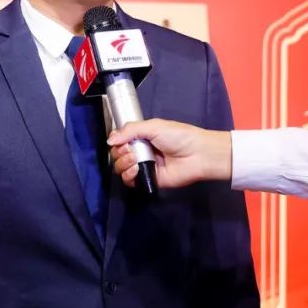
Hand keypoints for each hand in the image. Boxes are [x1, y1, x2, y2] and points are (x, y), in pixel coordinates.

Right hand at [106, 119, 231, 188]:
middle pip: (117, 155)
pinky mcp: (149, 180)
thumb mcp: (153, 126)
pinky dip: (129, 176)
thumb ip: (130, 130)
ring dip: (123, 163)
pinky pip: (130, 181)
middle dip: (119, 153)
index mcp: (142, 137)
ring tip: (135, 160)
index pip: (120, 141)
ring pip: (121, 168)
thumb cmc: (178, 136)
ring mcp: (144, 166)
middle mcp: (141, 151)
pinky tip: (136, 169)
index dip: (116, 141)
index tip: (119, 141)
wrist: (197, 154)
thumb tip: (110, 140)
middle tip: (130, 150)